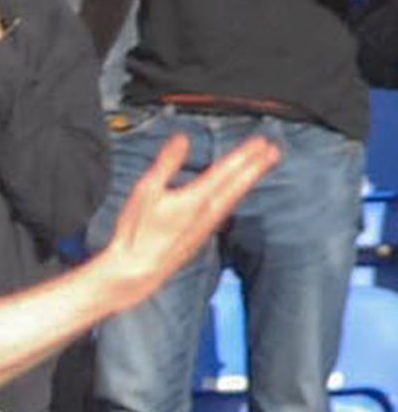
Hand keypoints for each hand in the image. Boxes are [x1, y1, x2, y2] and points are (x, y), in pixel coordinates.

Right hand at [93, 131, 279, 312]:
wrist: (137, 272)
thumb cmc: (137, 233)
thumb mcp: (146, 191)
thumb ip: (167, 164)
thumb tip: (182, 139)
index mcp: (196, 199)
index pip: (227, 171)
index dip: (246, 155)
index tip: (262, 142)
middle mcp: (208, 213)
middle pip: (239, 185)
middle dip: (257, 166)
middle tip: (275, 151)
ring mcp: (208, 227)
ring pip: (236, 198)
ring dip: (251, 180)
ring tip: (263, 167)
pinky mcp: (203, 236)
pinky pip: (227, 210)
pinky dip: (237, 196)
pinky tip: (238, 193)